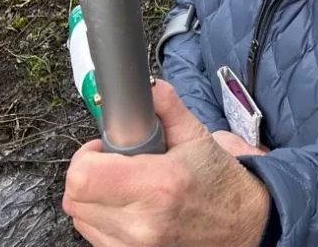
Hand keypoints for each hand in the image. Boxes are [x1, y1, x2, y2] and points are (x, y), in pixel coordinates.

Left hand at [63, 80, 270, 245]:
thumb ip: (166, 105)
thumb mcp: (197, 136)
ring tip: (125, 185)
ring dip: (93, 196)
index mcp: (159, 185)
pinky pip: (93, 233)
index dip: (87, 156)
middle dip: (89, 173)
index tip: (104, 148)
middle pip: (75, 197)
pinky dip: (101, 217)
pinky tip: (128, 205)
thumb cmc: (219, 182)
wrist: (242, 225)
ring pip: (80, 216)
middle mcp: (142, 223)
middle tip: (116, 163)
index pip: (84, 176)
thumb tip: (144, 85)